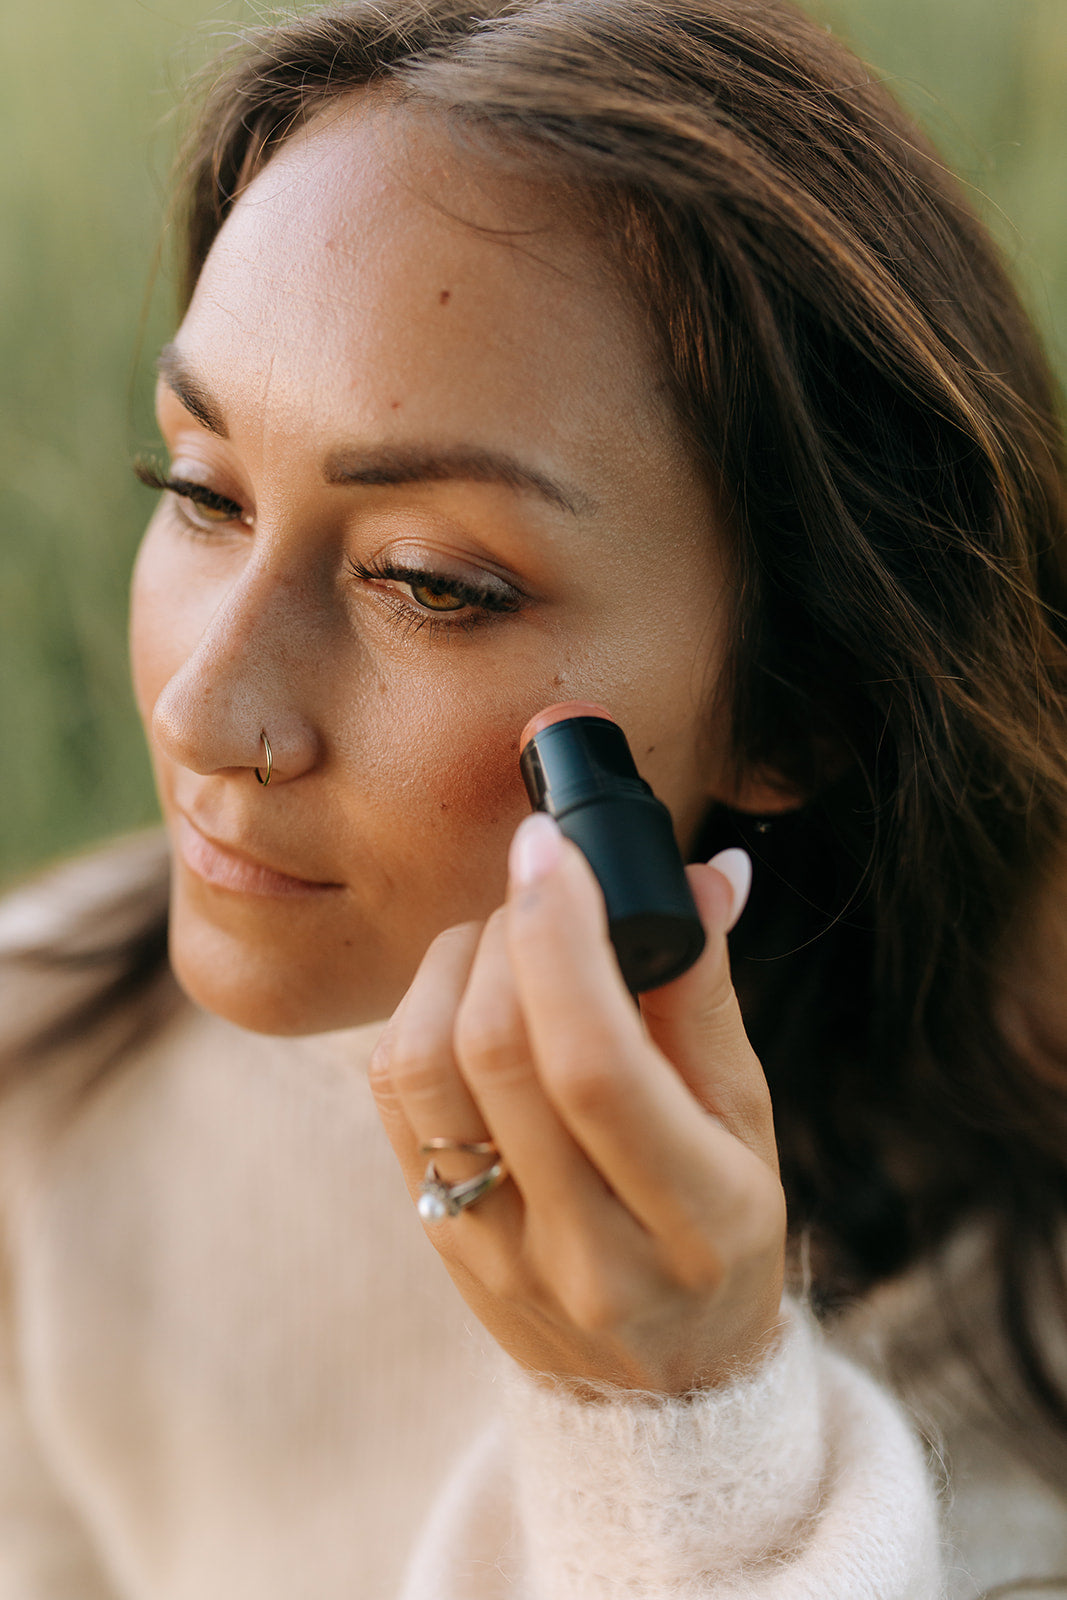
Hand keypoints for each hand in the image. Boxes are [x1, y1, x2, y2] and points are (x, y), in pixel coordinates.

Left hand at [367, 814, 785, 1395]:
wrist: (662, 1385)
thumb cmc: (721, 1234)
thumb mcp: (748, 1125)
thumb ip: (707, 998)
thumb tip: (701, 874)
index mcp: (692, 1221)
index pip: (594, 1065)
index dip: (562, 938)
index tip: (553, 848)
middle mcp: (584, 1253)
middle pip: (495, 1053)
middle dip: (508, 930)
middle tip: (544, 884)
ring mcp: (494, 1254)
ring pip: (421, 1069)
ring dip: (453, 965)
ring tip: (505, 940)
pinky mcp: (435, 1237)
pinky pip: (394, 1098)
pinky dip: (421, 1013)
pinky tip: (468, 997)